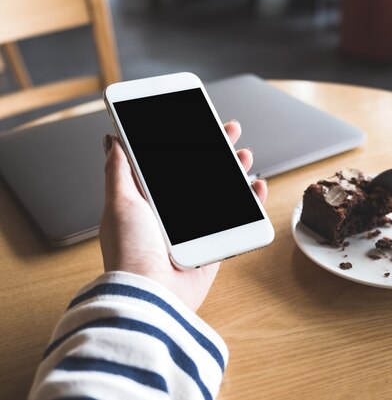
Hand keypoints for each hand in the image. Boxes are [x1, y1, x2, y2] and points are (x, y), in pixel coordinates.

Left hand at [99, 120, 267, 310]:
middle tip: (230, 130)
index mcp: (149, 199)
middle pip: (200, 172)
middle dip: (216, 148)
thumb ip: (118, 170)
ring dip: (235, 169)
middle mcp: (172, 212)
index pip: (171, 162)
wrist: (151, 293)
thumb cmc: (130, 252)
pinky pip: (237, 219)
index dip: (187, 141)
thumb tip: (112, 140)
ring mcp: (194, 228)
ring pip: (221, 191)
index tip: (200, 122)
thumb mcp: (119, 202)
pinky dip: (251, 202)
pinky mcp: (212, 245)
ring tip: (244, 154)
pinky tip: (256, 186)